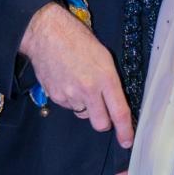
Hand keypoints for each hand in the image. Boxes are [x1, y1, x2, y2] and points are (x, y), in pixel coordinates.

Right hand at [20, 4, 132, 147]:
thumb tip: (115, 102)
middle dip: (103, 122)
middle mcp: (88, 90)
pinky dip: (70, 99)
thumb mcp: (104, 57)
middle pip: (100, 123)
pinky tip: (67, 81)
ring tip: (79, 83)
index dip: (125, 131)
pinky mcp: (55, 97)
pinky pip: (68, 106)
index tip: (127, 141)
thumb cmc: (78, 40)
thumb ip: (111, 81)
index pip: (119, 112)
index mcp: (105, 78)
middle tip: (102, 110)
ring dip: (85, 106)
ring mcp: (70, 95)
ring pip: (83, 114)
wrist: (46, 33)